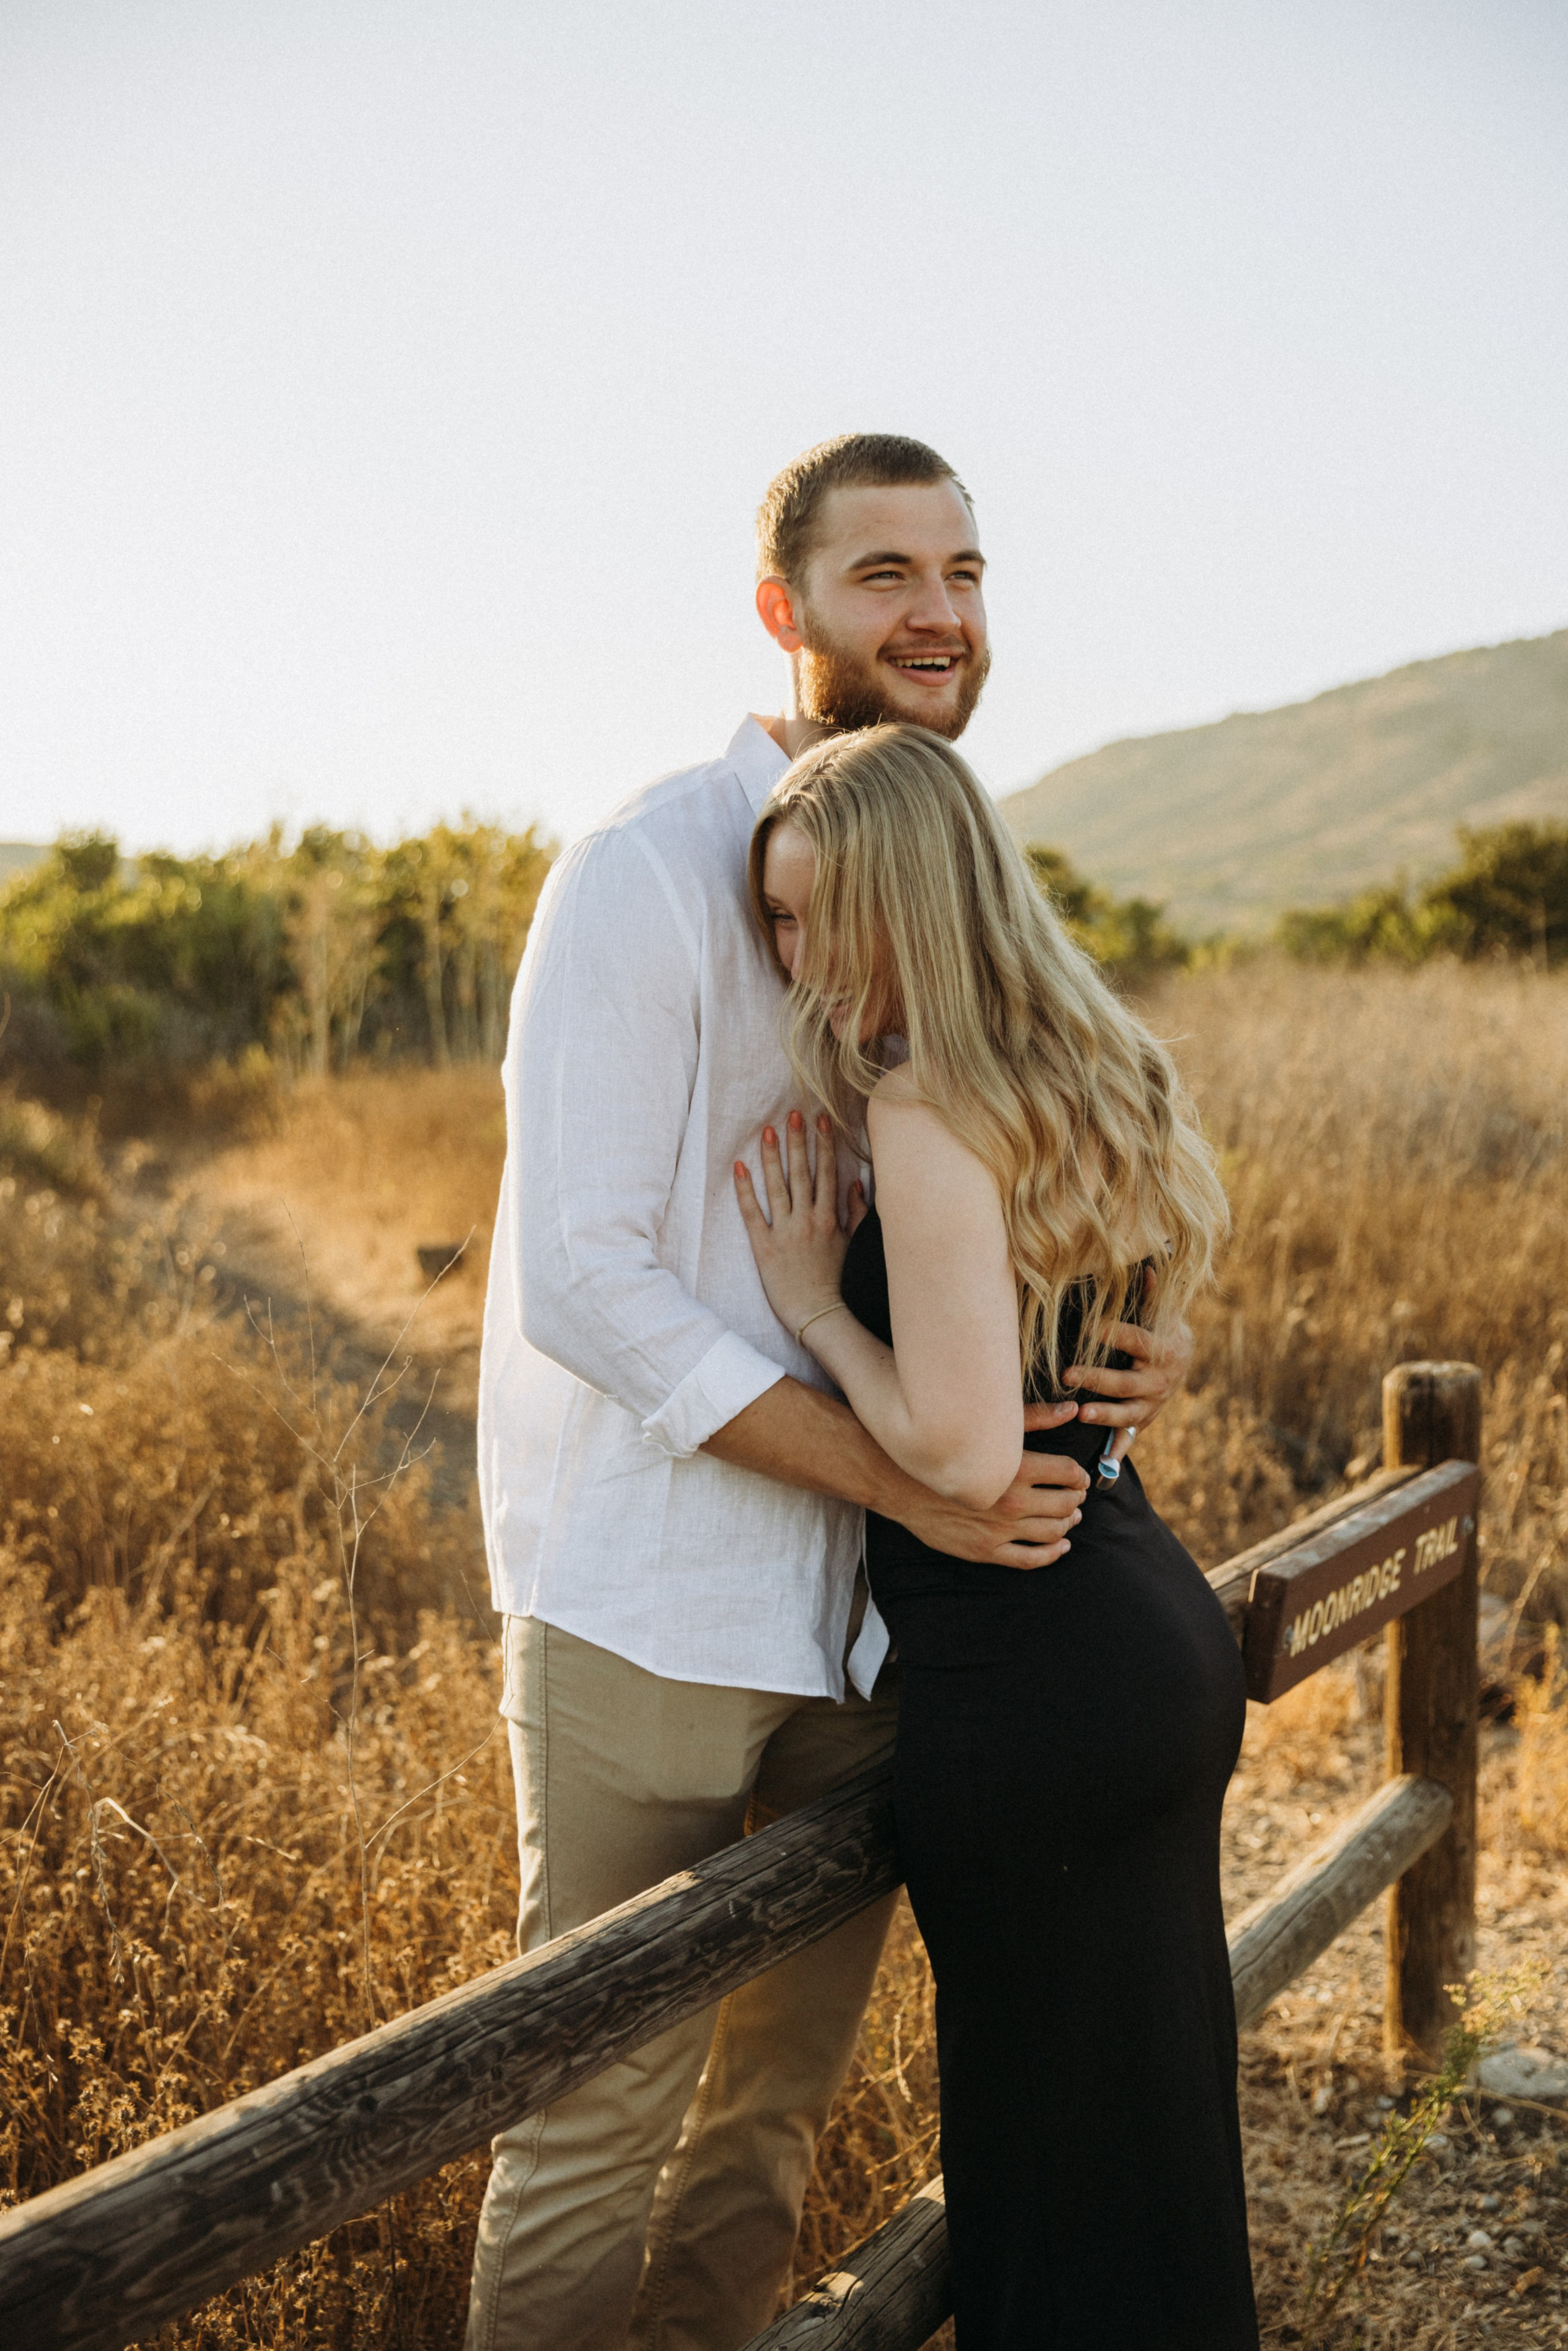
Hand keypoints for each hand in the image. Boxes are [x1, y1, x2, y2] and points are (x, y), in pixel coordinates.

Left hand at [734, 1111, 861, 1340]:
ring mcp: (785, 1233)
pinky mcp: (764, 1248)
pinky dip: (745, 1190)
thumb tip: (856, 1182)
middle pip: (802, 1173)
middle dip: (798, 1142)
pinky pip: (752, 1214)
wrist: (821, 1316)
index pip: (827, 1173)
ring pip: (777, 1187)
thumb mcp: (853, 1246)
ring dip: (773, 1157)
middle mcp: (807, 1221)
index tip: (821, 1121)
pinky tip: (740, 1167)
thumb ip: (855, 1213)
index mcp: (829, 1219)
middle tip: (793, 1114)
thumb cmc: (838, 1284)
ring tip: (768, 1131)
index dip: (823, 1145)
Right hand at [893, 1405, 1088, 1568]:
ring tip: (1069, 1515)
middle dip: (1076, 1499)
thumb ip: (1034, 1418)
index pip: (1067, 1473)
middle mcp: (1010, 1503)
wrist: (899, 1482)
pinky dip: (1052, 1553)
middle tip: (1076, 1494)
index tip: (1078, 1475)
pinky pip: (1029, 1559)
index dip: (1079, 1475)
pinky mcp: (985, 1551)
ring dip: (1068, 1523)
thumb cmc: (943, 1450)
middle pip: (1065, 1504)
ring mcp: (998, 1531)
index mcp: (1014, 1469)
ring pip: (1052, 1532)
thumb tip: (1071, 1409)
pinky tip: (1060, 1545)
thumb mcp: (989, 1429)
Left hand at [1063, 1273, 1192, 1471]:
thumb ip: (1152, 1292)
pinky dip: (1115, 1454)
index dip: (1116, 1334)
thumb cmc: (1161, 1327)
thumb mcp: (1161, 1310)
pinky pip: (1128, 1440)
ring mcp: (1151, 1404)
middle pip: (1127, 1383)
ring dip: (1105, 1416)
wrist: (1182, 1359)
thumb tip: (1147, 1265)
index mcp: (1163, 1350)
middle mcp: (1159, 1381)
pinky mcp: (1142, 1422)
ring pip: (1128, 1414)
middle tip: (1068, 1375)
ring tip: (1081, 1413)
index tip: (1093, 1328)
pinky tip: (1101, 1468)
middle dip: (1098, 1380)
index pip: (1137, 1341)